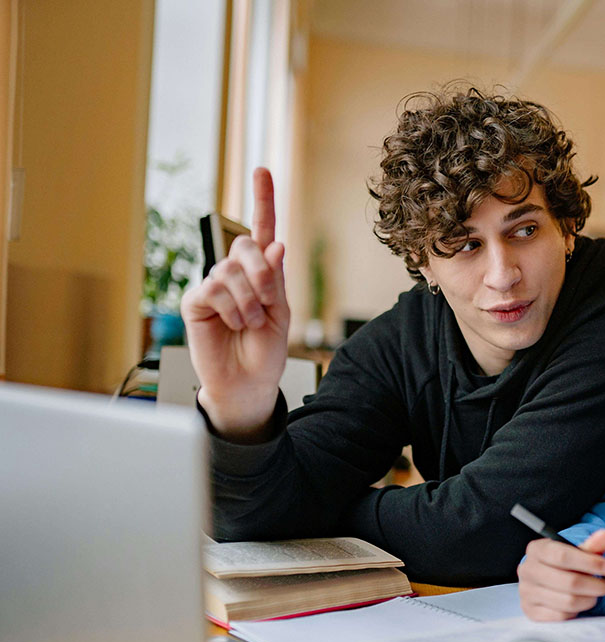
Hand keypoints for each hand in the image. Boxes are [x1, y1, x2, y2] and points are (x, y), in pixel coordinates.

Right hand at [181, 167, 288, 439]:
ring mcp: (215, 284)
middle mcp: (237, 272)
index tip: (262, 170)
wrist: (248, 381)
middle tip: (267, 304)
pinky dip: (231, 308)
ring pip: (231, 271)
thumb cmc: (265, 348)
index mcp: (262, 271)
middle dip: (263, 274)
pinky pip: (214, 289)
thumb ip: (275, 279)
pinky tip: (233, 325)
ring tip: (249, 324)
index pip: (263, 229)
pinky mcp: (196, 301)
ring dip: (248, 301)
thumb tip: (275, 244)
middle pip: (246, 245)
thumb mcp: (280, 312)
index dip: (263, 199)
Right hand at [518, 530, 604, 620]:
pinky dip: (576, 611)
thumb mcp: (576, 552)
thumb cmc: (564, 564)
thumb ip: (592, 545)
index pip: (563, 556)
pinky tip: (579, 603)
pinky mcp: (532, 612)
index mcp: (537, 549)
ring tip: (596, 594)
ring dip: (589, 599)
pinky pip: (561, 617)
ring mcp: (527, 593)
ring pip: (568, 602)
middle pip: (569, 582)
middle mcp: (528, 570)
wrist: (547, 581)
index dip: (591, 563)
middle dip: (596, 585)